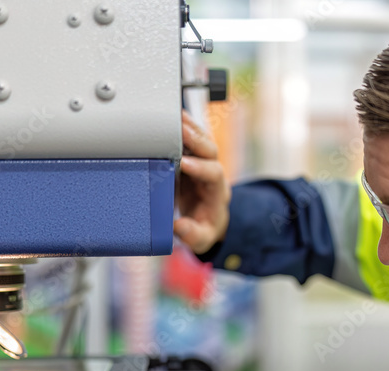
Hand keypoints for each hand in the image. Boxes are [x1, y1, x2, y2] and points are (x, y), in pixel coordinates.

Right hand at [176, 110, 230, 254]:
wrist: (207, 220)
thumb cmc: (204, 228)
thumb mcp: (201, 239)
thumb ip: (193, 235)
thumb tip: (179, 227)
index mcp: (217, 191)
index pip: (214, 173)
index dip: (200, 167)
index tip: (183, 164)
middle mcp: (212, 172)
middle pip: (209, 150)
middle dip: (195, 139)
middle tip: (179, 129)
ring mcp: (203, 162)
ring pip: (201, 139)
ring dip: (188, 127)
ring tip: (173, 115)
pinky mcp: (192, 156)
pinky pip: (190, 138)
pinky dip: (181, 126)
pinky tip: (171, 114)